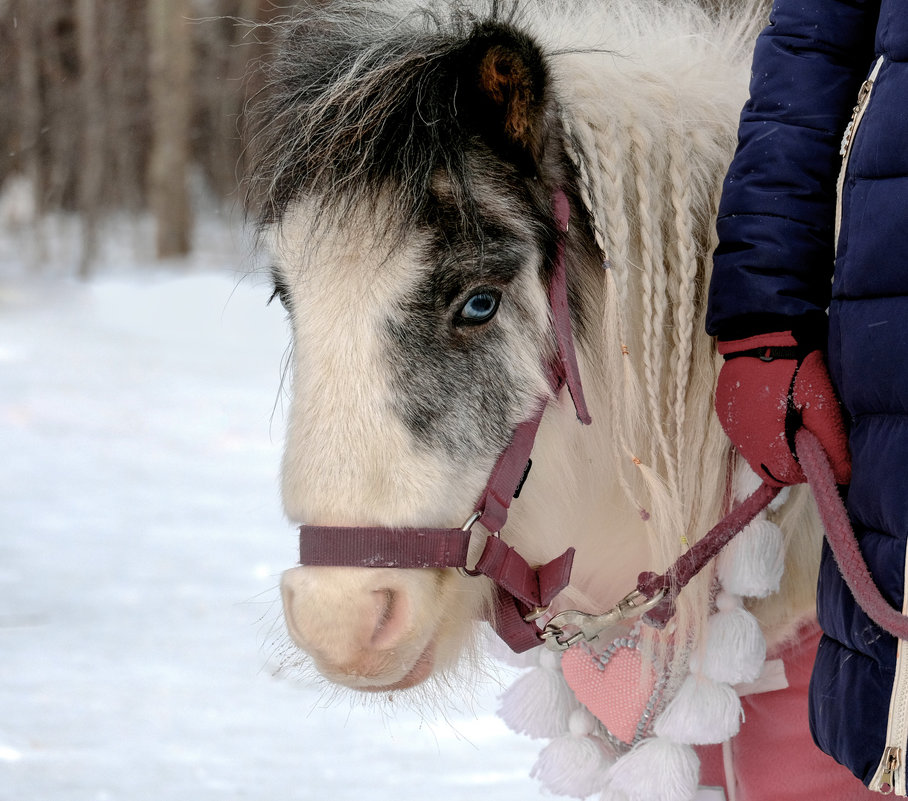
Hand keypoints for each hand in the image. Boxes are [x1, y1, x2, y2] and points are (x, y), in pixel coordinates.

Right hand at [715, 331, 850, 486]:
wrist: (762, 333)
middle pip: (766, 468)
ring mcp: (730, 424)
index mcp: (765, 439)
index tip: (816, 450)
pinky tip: (770, 407)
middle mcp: (741, 437)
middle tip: (804, 437)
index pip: (784, 476)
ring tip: (788, 418)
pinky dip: (758, 429)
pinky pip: (742, 432)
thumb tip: (842, 474)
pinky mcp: (723, 410)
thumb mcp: (822, 403)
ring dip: (772, 445)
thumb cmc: (796, 368)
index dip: (804, 469)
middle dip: (787, 461)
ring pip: (753, 451)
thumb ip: (831, 442)